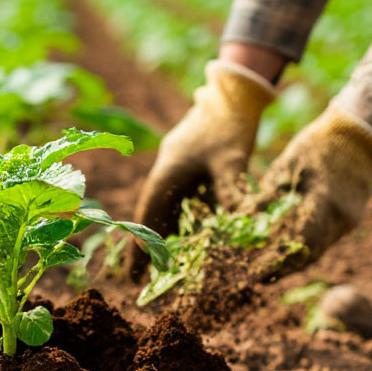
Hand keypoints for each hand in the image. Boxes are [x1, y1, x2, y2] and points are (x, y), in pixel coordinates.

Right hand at [130, 58, 276, 275]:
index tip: (132, 276)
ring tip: (166, 265)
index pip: (148, 216)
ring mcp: (181, 167)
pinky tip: (194, 238)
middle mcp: (169, 171)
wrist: (235, 91)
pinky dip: (187, 219)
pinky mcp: (195, 164)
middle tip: (144, 279)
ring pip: (170, 208)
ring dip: (168, 235)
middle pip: (155, 215)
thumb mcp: (232, 160)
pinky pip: (186, 198)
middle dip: (149, 247)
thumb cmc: (230, 124)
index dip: (139, 247)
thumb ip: (231, 193)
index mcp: (169, 171)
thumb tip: (239, 226)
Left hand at [246, 104, 371, 278]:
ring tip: (263, 266)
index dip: (275, 261)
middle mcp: (341, 218)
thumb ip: (266, 196)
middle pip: (308, 256)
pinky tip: (283, 250)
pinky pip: (325, 242)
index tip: (252, 271)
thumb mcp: (285, 166)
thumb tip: (240, 222)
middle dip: (279, 268)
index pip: (299, 244)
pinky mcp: (350, 220)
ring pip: (317, 252)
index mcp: (324, 202)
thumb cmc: (317, 144)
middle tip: (252, 274)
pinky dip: (303, 248)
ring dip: (291, 261)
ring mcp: (349, 221)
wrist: (359, 134)